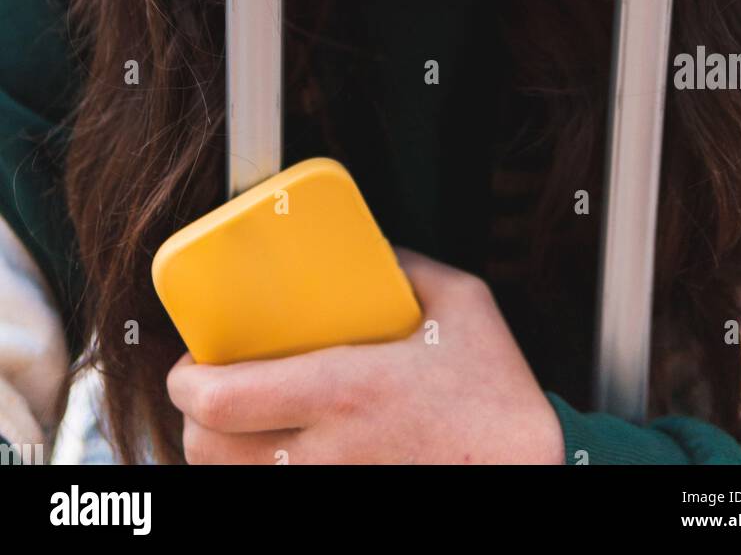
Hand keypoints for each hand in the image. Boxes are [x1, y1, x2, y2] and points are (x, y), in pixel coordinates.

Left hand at [166, 245, 564, 464]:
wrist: (535, 469)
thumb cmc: (497, 396)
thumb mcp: (462, 302)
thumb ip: (407, 266)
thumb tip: (371, 248)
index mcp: (345, 391)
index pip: (223, 399)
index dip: (186, 381)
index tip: (188, 361)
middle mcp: (328, 453)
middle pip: (210, 451)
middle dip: (193, 419)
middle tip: (208, 389)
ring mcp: (333, 492)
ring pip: (234, 484)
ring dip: (222, 454)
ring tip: (238, 424)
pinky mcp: (343, 511)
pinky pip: (273, 502)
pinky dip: (259, 479)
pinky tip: (277, 456)